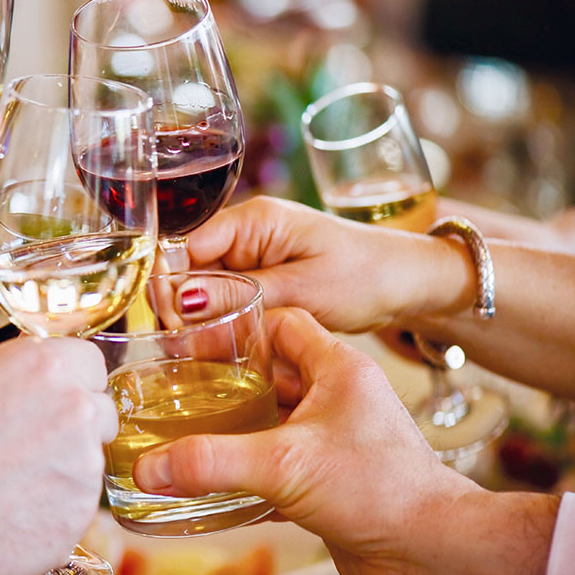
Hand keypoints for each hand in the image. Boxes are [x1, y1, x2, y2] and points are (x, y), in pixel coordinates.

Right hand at [133, 309, 557, 574]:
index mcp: (337, 369)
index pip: (283, 324)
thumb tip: (150, 466)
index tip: (202, 342)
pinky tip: (223, 483)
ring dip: (240, 427)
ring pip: (277, 419)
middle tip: (188, 389)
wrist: (432, 553)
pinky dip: (252, 468)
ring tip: (197, 432)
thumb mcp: (284, 465)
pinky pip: (283, 461)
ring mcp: (337, 438)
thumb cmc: (384, 491)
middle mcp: (338, 397)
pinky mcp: (333, 477)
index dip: (241, 329)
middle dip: (231, 382)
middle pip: (274, 373)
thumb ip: (212, 462)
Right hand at [183, 196, 476, 332]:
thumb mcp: (301, 289)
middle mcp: (245, 232)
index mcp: (254, 220)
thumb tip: (182, 298)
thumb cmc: (364, 276)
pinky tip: (217, 347)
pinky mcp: (260, 277)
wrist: (402, 282)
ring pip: (204, 286)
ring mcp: (251, 255)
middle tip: (184, 348)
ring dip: (199, 317)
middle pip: (190, 266)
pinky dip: (220, 320)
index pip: (188, 246)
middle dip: (182, 305)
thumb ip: (240, 293)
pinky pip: (225, 297)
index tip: (172, 325)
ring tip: (198, 354)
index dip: (173, 284)